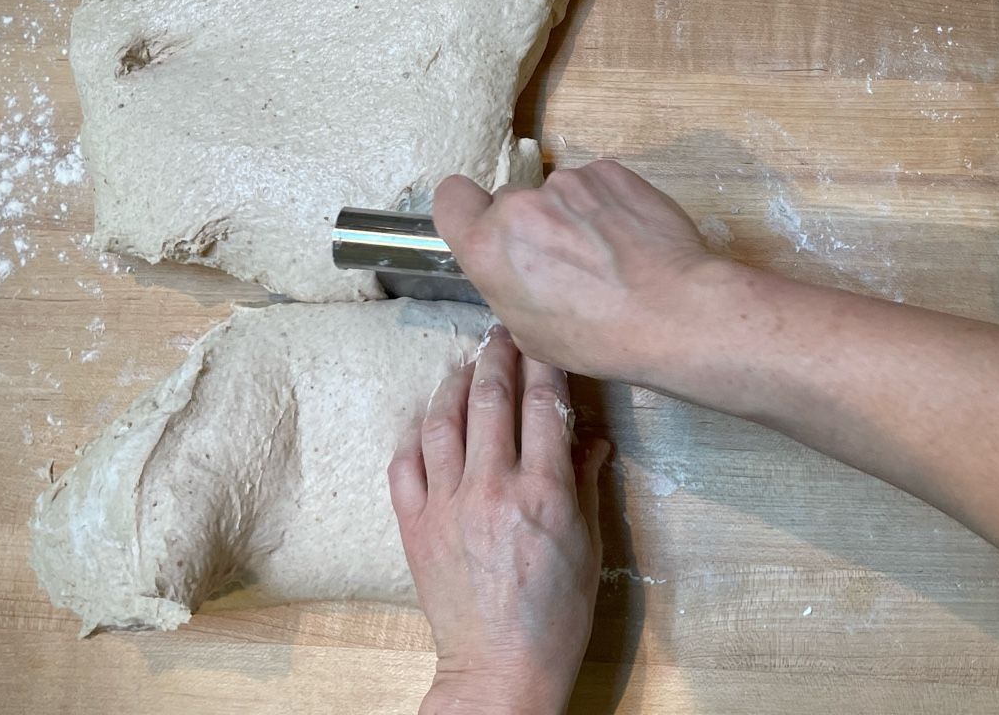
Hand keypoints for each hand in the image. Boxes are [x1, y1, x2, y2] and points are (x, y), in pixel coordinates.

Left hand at [390, 327, 612, 714]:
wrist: (500, 668)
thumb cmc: (555, 615)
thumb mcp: (590, 545)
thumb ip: (586, 481)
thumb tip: (592, 435)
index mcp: (543, 492)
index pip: (545, 404)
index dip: (546, 360)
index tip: (546, 335)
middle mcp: (491, 488)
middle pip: (491, 397)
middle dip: (498, 354)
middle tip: (502, 331)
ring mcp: (446, 504)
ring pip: (442, 420)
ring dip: (455, 381)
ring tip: (466, 361)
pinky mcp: (414, 524)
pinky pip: (405, 462)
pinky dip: (415, 432)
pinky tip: (427, 417)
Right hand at [432, 160, 721, 379]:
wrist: (674, 311)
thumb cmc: (600, 337)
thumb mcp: (528, 333)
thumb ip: (507, 285)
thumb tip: (517, 269)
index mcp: (487, 247)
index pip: (450, 198)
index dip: (467, 211)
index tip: (486, 225)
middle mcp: (520, 206)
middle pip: (511, 202)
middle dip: (531, 224)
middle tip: (565, 260)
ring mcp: (568, 183)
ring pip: (559, 195)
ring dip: (573, 216)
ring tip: (609, 256)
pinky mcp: (610, 172)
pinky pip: (597, 185)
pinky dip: (608, 206)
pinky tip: (630, 240)